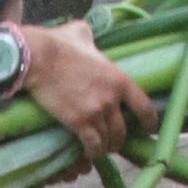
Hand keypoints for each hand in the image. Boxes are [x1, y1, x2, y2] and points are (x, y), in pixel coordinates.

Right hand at [16, 20, 156, 166]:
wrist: (38, 58)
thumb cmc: (57, 44)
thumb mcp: (81, 34)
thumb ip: (90, 38)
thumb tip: (86, 33)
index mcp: (119, 78)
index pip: (144, 106)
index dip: (149, 121)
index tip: (148, 128)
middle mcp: (112, 98)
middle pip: (123, 129)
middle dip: (119, 139)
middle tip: (113, 141)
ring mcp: (96, 111)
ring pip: (108, 140)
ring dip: (106, 147)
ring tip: (100, 149)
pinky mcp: (79, 122)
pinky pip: (93, 146)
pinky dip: (93, 153)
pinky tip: (89, 154)